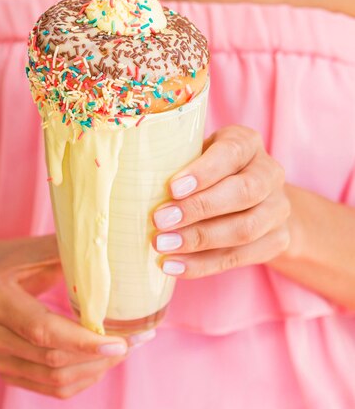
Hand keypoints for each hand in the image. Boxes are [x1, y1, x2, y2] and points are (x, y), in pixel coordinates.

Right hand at [0, 236, 131, 398]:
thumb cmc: (11, 260)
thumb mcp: (36, 249)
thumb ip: (72, 251)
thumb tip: (117, 251)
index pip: (43, 329)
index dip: (84, 341)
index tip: (122, 341)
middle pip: (52, 358)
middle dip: (99, 355)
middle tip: (135, 341)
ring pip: (53, 378)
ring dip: (95, 369)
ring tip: (123, 350)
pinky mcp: (2, 371)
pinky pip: (48, 386)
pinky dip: (80, 378)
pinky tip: (100, 361)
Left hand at [152, 125, 290, 277]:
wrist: (256, 198)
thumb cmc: (208, 171)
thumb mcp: (196, 155)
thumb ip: (176, 162)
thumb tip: (131, 180)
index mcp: (247, 143)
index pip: (231, 153)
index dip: (203, 172)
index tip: (172, 188)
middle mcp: (270, 172)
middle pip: (244, 192)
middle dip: (199, 209)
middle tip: (160, 221)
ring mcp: (278, 208)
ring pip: (246, 229)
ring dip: (199, 240)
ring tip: (162, 245)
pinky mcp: (277, 239)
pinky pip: (241, 257)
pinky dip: (204, 265)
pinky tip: (174, 266)